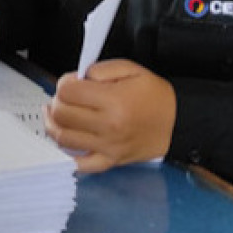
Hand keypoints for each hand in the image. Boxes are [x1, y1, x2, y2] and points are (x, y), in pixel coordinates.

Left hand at [46, 59, 175, 172]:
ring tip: (58, 115)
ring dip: (54, 124)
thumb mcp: (132, 69)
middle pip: (61, 114)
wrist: (178, 122)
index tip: (72, 83)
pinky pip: (79, 163)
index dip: (65, 83)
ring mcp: (108, 147)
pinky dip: (67, 152)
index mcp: (114, 101)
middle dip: (58, 102)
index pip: (67, 92)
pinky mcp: (110, 161)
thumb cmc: (155, 96)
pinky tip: (68, 138)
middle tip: (66, 98)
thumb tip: (77, 78)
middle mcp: (109, 126)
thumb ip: (100, 69)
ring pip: (62, 138)